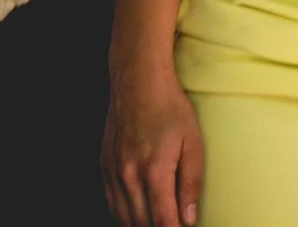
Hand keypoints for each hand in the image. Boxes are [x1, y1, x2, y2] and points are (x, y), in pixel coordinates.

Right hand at [103, 69, 203, 226]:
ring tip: (157, 219)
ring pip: (123, 216)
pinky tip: (137, 212)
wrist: (138, 84)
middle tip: (173, 223)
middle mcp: (129, 176)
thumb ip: (192, 183)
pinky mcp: (104, 166)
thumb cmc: (170, 109)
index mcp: (154, 171)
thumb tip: (189, 218)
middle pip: (141, 222)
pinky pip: (111, 202)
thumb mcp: (193, 143)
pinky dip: (124, 213)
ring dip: (140, 223)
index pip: (162, 219)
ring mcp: (114, 172)